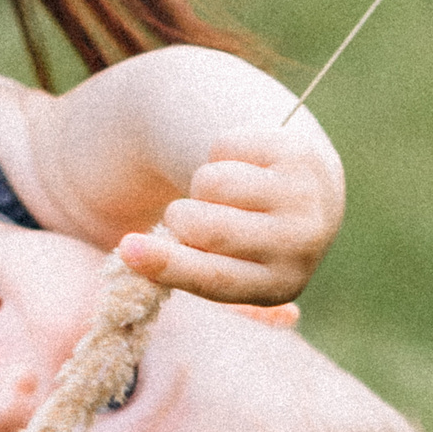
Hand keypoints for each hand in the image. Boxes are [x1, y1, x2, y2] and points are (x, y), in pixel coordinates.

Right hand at [116, 125, 342, 306]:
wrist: (305, 195)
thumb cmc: (248, 241)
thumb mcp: (228, 268)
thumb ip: (184, 271)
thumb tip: (131, 255)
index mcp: (278, 285)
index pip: (214, 278)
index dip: (167, 265)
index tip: (127, 249)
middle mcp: (300, 244)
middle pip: (206, 228)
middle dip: (181, 218)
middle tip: (191, 217)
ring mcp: (302, 196)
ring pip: (214, 183)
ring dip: (203, 184)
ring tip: (225, 195)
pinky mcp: (298, 153)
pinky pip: (226, 146)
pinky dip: (221, 154)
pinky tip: (246, 167)